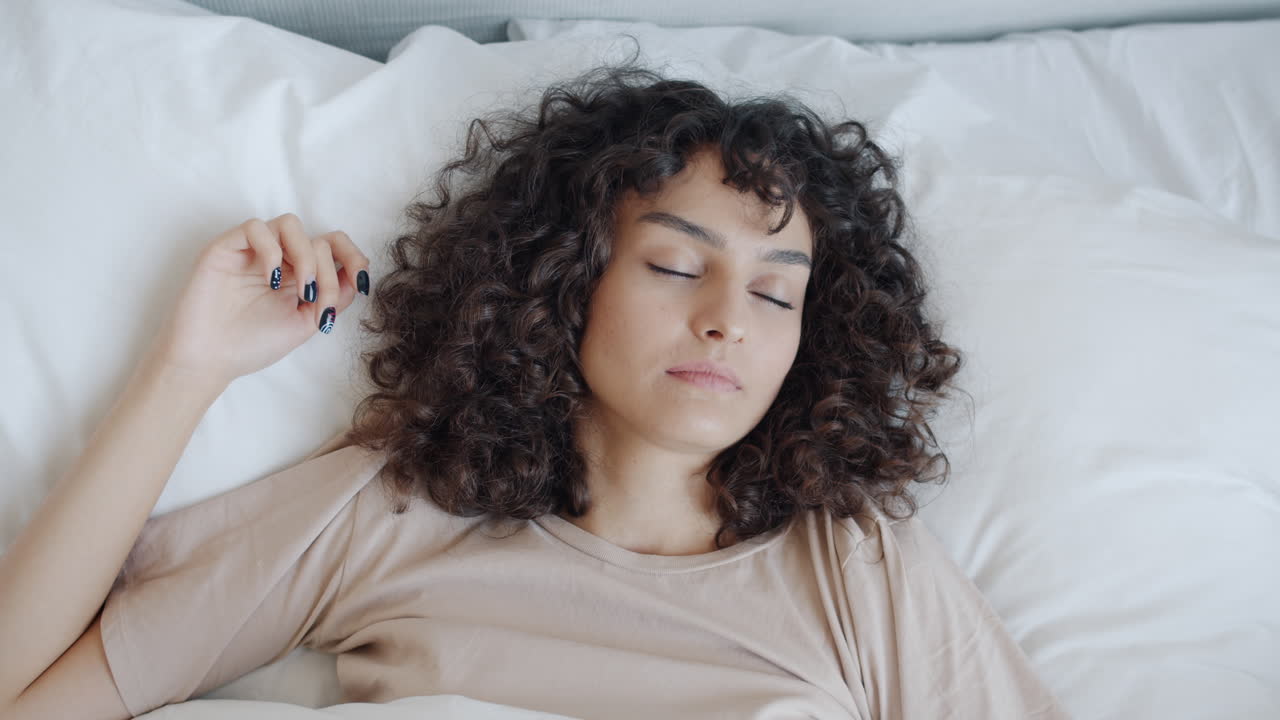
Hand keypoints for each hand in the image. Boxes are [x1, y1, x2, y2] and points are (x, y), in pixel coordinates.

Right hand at [150, 213, 370, 386]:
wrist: (209, 360)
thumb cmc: (252, 345)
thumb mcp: (306, 323)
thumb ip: (334, 299)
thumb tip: (358, 277)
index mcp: (298, 273)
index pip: (333, 245)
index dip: (353, 256)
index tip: (361, 280)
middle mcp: (279, 258)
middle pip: (318, 239)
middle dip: (328, 272)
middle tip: (317, 303)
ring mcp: (252, 250)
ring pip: (290, 224)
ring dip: (306, 256)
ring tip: (301, 289)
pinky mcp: (226, 246)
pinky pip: (256, 227)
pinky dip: (271, 250)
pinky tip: (270, 279)